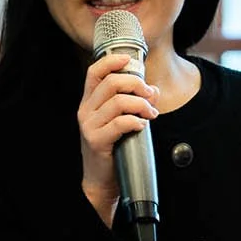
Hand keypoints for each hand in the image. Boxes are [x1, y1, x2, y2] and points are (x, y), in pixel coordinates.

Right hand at [77, 52, 157, 222]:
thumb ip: (136, 103)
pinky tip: (142, 126)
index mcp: (90, 102)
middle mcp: (86, 110)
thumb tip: (154, 89)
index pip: (95, 72)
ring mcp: (89, 125)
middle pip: (111, 82)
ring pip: (118, 102)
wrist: (101, 180)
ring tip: (151, 114)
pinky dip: (135, 121)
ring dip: (141, 105)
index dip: (112, 61)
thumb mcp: (121, 121)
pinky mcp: (96, 140)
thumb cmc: (113, 149)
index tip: (130, 59)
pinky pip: (119, 123)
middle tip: (150, 95)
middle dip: (136, 84)